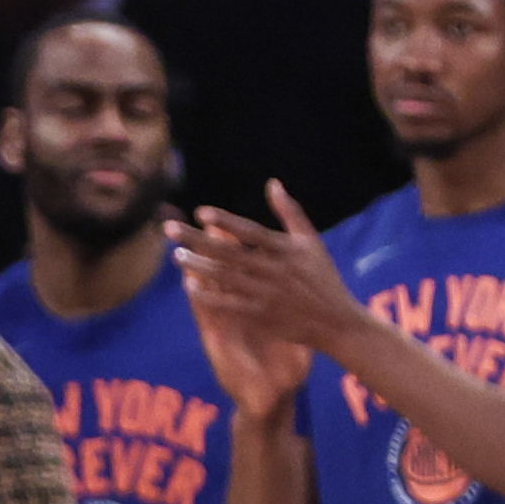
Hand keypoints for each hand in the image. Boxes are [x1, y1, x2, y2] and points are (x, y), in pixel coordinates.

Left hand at [168, 183, 360, 367]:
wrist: (335, 320)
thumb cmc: (322, 276)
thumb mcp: (311, 240)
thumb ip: (290, 211)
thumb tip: (272, 183)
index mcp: (286, 249)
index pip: (250, 231)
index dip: (225, 222)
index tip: (201, 212)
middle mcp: (274, 270)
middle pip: (228, 252)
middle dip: (197, 240)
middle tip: (169, 229)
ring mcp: (265, 293)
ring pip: (224, 277)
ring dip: (197, 266)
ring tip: (176, 255)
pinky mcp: (260, 314)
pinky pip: (228, 304)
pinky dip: (208, 295)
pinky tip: (189, 286)